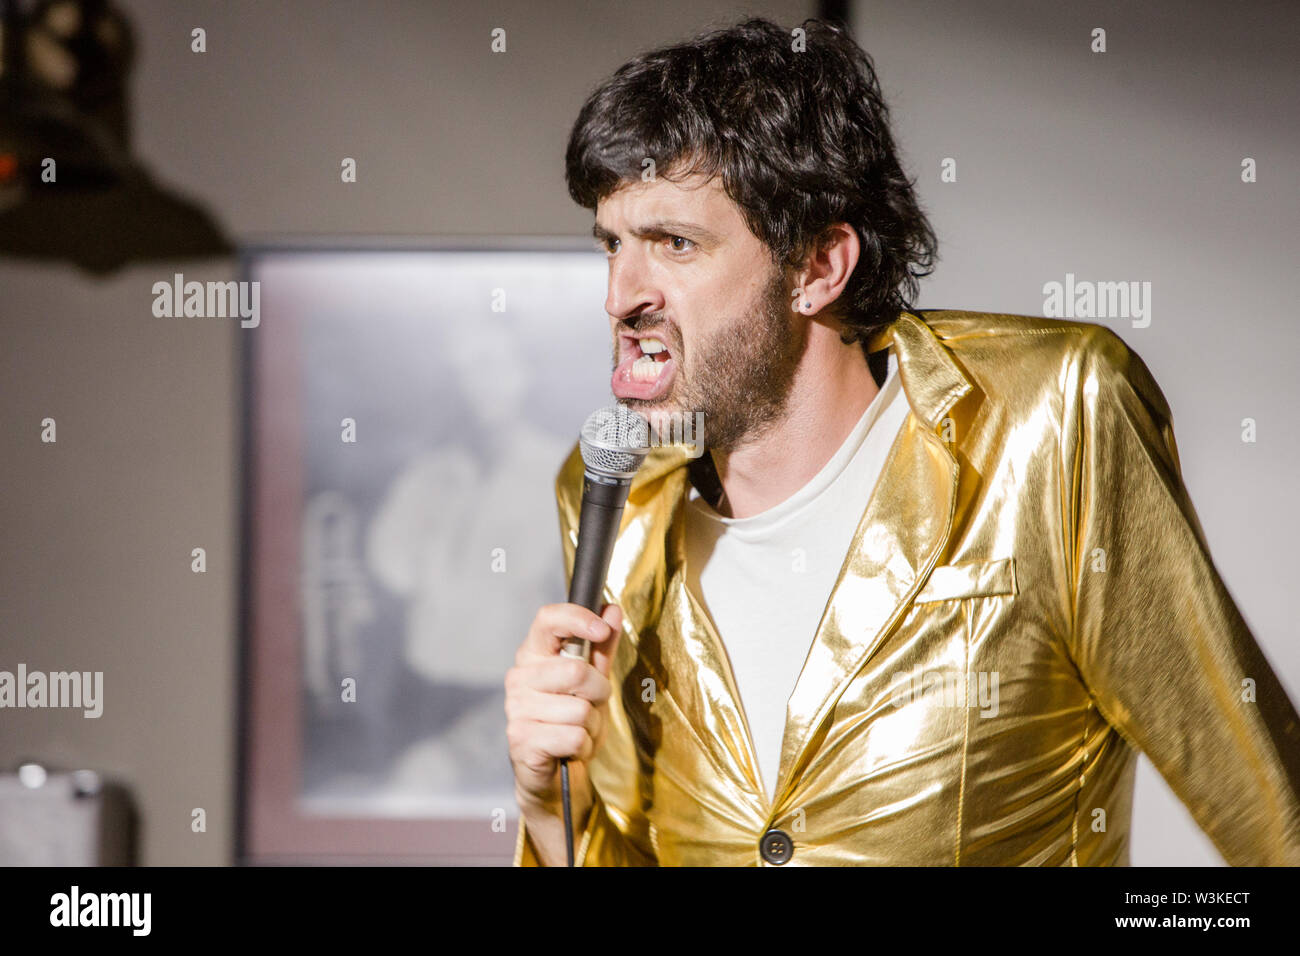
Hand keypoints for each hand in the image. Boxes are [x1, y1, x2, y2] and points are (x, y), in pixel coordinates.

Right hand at [505, 601, 622, 812]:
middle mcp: (519, 678)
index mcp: (533, 655)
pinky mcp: (521, 739)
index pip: (547, 619)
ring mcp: (516, 709)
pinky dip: (584, 746)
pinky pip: (574, 736)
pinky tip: (570, 750)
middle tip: (591, 706)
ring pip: (580, 708)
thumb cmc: (572, 723)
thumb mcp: (594, 682)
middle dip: (599, 693)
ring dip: (592, 725)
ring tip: (579, 731)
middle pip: (576, 671)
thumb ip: (602, 647)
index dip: (577, 618)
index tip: (602, 629)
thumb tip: (611, 609)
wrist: (555, 776)